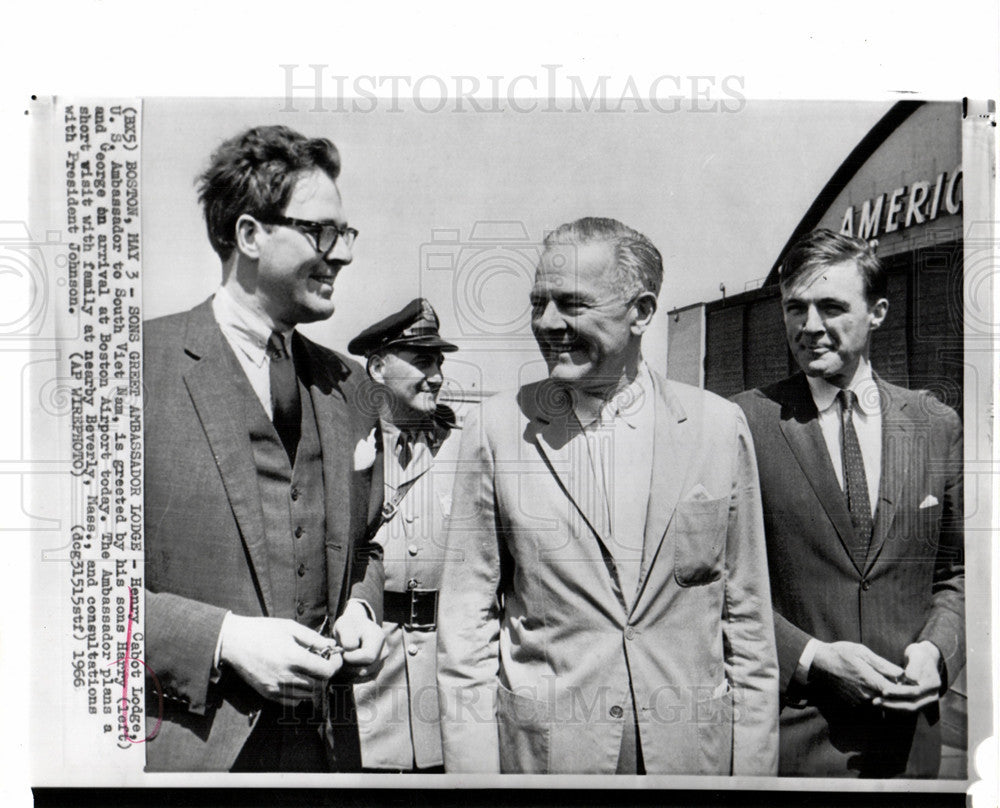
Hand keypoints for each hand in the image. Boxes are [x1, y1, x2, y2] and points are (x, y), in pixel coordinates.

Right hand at [219, 615, 342, 704]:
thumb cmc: (262, 631)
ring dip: (315, 684)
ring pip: (308, 695)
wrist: (233, 643)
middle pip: (319, 685)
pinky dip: (301, 693)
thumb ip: (313, 638)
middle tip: (323, 662)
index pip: (326, 672)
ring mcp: (276, 688)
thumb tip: (332, 645)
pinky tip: (298, 679)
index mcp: (293, 658)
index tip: (333, 656)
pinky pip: (293, 701)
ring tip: (310, 670)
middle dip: (325, 674)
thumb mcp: (289, 627)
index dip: (335, 664)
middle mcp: (286, 677)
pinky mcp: (268, 695)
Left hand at [332, 600, 384, 675]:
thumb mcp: (344, 626)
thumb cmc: (349, 626)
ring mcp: (381, 662)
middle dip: (349, 666)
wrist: (355, 628)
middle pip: (366, 669)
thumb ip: (347, 636)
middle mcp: (383, 652)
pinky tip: (347, 665)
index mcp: (378, 638)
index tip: (342, 651)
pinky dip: (352, 675)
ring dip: (349, 671)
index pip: (368, 657)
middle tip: (341, 655)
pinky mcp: (375, 670)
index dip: (352, 658)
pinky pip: (363, 680)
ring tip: (344, 658)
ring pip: (363, 676)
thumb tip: (351, 649)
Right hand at [809, 640, 903, 706]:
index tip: (913, 682)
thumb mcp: (862, 652)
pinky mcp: (854, 704)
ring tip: (892, 684)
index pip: (896, 692)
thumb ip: (883, 665)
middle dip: (900, 693)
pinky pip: (872, 704)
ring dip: (889, 697)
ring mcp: (859, 702)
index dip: (907, 688)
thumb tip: (902, 673)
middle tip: (906, 684)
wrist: (819, 663)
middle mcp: (866, 696)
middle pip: (891, 700)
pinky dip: (878, 698)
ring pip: (882, 703)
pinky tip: (875, 686)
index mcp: (870, 681)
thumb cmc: (841, 653)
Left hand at [873, 641, 941, 711]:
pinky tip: (881, 703)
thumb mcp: (918, 656)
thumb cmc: (919, 655)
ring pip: (908, 709)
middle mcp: (932, 696)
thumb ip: (915, 667)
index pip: (915, 692)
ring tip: (876, 702)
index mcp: (934, 685)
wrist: (924, 659)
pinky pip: (906, 708)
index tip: (884, 691)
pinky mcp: (918, 703)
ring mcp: (926, 701)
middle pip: (912, 705)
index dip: (899, 693)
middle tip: (876, 701)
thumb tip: (911, 679)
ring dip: (892, 707)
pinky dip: (894, 706)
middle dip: (893, 704)